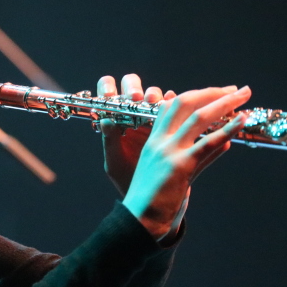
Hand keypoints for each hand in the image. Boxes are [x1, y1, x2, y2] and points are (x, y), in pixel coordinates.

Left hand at [97, 74, 175, 196]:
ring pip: (154, 95)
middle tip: (136, 97)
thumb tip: (106, 121)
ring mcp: (154, 118)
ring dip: (154, 94)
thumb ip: (110, 142)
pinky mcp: (175, 125)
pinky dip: (178, 102)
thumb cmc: (128, 180)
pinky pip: (179, 108)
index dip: (108, 87)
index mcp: (115, 121)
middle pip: (132, 86)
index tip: (109, 96)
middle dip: (132, 87)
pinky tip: (177, 102)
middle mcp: (134, 114)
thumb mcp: (115, 164)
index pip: (108, 93)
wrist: (151, 199)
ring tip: (153, 101)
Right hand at [122, 85, 250, 241]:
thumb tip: (224, 144)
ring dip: (224, 103)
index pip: (171, 106)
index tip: (215, 93)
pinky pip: (207, 143)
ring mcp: (169, 151)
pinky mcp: (181, 166)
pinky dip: (226, 130)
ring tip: (243, 96)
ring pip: (198, 117)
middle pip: (185, 104)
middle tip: (236, 89)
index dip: (195, 95)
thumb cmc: (154, 198)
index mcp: (153, 140)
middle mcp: (160, 141)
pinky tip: (241, 121)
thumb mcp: (172, 171)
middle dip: (213, 92)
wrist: (140, 218)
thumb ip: (198, 155)